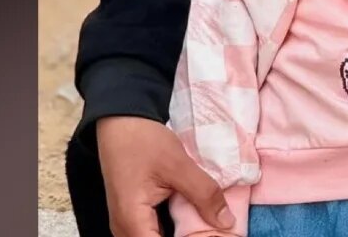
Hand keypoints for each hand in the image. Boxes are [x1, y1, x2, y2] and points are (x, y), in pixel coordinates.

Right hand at [95, 115, 233, 236]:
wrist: (120, 122)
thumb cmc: (143, 141)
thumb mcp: (178, 165)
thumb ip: (204, 194)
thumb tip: (227, 222)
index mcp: (132, 222)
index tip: (212, 235)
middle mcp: (124, 229)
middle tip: (214, 232)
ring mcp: (126, 224)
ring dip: (180, 236)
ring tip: (207, 228)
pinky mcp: (132, 216)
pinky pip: (152, 233)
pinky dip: (173, 231)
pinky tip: (193, 223)